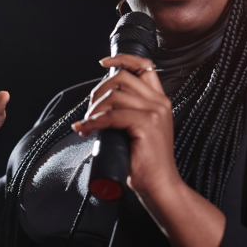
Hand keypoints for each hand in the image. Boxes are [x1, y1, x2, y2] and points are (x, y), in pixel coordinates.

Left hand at [71, 54, 179, 196]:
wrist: (160, 186)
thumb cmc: (145, 163)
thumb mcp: (137, 130)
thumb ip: (128, 112)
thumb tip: (101, 102)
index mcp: (159, 101)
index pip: (145, 65)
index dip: (123, 59)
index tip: (103, 63)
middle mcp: (160, 102)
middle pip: (122, 78)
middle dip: (98, 92)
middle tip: (89, 112)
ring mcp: (155, 113)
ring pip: (115, 95)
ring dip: (94, 109)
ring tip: (87, 125)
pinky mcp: (147, 125)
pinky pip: (112, 116)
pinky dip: (94, 122)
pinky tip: (86, 130)